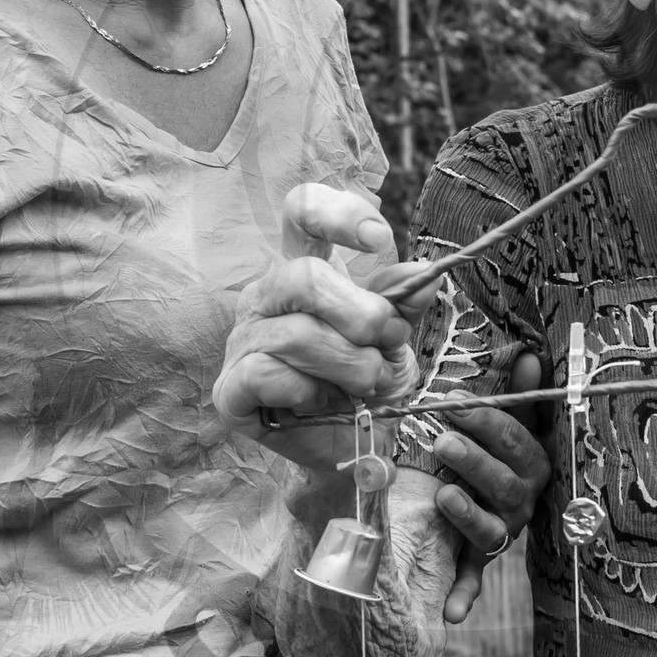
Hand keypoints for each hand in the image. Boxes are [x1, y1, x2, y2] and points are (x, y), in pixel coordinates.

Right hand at [212, 184, 439, 483]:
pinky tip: (321, 403)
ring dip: (349, 364)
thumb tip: (424, 273)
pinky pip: (268, 375)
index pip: (300, 211)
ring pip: (295, 334)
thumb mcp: (394, 334)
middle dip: (361, 314)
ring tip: (370, 382)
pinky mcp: (232, 388)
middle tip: (389, 339)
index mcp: (303, 269)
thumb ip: (404, 301)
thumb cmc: (367, 379)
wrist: (355, 445)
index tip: (377, 240)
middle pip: (302, 276)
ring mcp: (242, 340)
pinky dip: (309, 392)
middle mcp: (266, 296)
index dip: (337, 213)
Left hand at [431, 353, 550, 623]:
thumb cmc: (514, 449)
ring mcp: (505, 530)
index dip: (487, 423)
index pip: (515, 442)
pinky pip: (475, 578)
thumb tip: (528, 356)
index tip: (456, 405)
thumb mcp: (522, 419)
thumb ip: (523, 393)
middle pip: (504, 484)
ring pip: (493, 529)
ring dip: (469, 516)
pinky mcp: (483, 557)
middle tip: (441, 442)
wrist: (525, 499)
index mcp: (535, 462)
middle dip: (473, 463)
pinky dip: (464, 596)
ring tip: (442, 496)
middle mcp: (524, 500)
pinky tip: (450, 614)